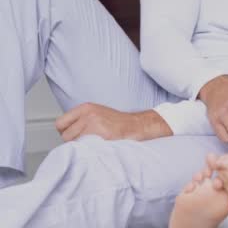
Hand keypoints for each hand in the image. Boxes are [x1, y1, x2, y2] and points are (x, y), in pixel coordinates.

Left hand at [55, 103, 170, 141]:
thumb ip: (81, 120)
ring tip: (95, 145)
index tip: (75, 136)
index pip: (60, 123)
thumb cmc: (119, 122)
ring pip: (75, 143)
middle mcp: (88, 114)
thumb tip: (64, 133)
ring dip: (82, 147)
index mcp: (85, 107)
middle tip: (87, 143)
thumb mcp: (97, 113)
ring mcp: (95, 124)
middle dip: (74, 142)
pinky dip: (90, 151)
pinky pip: (86, 148)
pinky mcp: (102, 135)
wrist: (137, 125)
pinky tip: (99, 148)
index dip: (66, 132)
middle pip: (65, 135)